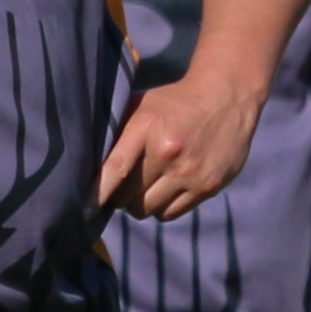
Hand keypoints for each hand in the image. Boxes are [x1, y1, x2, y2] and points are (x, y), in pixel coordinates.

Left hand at [101, 69, 263, 221]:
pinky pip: (171, 213)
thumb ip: (118, 131)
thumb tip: (87, 164)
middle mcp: (169, 151)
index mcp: (147, 126)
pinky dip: (162, 208)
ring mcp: (190, 171)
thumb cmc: (175, 103)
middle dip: (119, 197)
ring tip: (145, 189)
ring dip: (140, 205)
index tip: (83, 212)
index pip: (116, 169)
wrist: (226, 98)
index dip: (96, 195)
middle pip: (129, 196)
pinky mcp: (207, 186)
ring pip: (148, 210)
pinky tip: (165, 191)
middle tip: (122, 188)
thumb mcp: (143, 105)